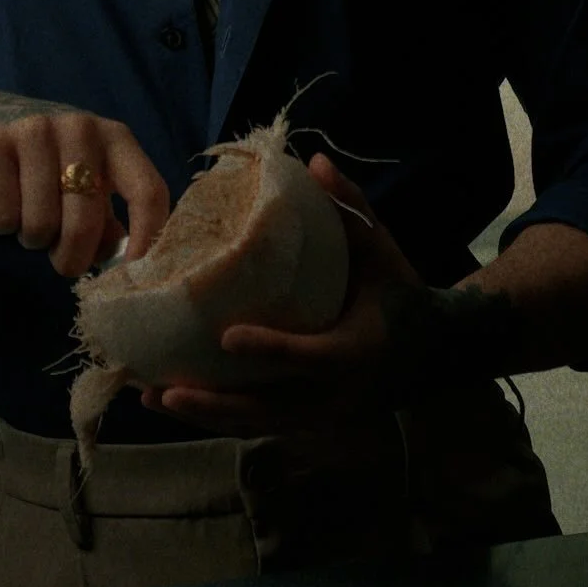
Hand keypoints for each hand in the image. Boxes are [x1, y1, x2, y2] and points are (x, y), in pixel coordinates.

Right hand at [0, 84, 169, 279]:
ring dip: (31, 238)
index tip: (130, 276)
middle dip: (71, 257)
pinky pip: (3, 216)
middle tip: (61, 262)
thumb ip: (106, 217)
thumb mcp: (83, 177)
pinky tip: (1, 204)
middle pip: (86, 221)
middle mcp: (80, 127)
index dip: (145, 239)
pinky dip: (1, 225)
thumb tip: (118, 261)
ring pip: (40, 225)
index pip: (149, 191)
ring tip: (27, 218)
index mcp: (115, 138)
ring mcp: (35, 130)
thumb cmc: (43, 158)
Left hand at [139, 153, 431, 457]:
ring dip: (206, 416)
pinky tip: (178, 404)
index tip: (227, 337)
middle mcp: (338, 393)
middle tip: (166, 390)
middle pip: (270, 408)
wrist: (434, 352)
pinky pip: (260, 425)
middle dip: (216, 403)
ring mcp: (323, 415)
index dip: (270, 348)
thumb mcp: (383, 250)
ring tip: (152, 398)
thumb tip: (315, 161)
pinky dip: (220, 418)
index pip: (310, 355)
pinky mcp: (310, 421)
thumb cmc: (401, 293)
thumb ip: (351, 208)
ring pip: (258, 424)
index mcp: (357, 348)